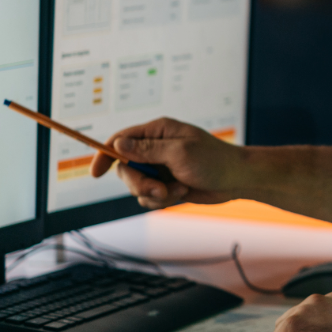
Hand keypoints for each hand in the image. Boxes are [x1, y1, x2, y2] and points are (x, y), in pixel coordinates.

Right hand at [90, 117, 246, 208]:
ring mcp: (160, 167)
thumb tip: (118, 143)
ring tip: (177, 190)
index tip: (95, 173)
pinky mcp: (166, 183)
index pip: (121, 139)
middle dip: (139, 183)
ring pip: (136, 185)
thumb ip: (147, 149)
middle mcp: (155, 147)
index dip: (105, 154)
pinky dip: (163, 199)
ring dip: (154, 193)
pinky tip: (182, 192)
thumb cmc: (213, 160)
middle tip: (158, 190)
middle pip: (126, 167)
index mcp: (158, 131)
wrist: (236, 180)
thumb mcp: (179, 153)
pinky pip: (149, 197)